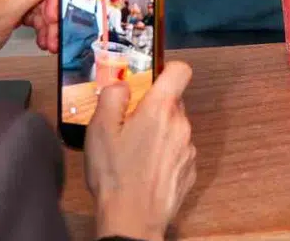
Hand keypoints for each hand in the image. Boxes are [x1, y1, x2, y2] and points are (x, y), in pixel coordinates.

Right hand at [86, 62, 196, 240]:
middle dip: (154, 107)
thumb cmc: (114, 174)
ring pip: (176, 127)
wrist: (132, 220)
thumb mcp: (99, 128)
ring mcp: (189, 149)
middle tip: (129, 124)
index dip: (166, 70)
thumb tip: (123, 86)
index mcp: (161, 109)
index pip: (181, 70)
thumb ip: (112, 96)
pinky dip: (165, 154)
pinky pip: (179, 151)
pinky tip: (146, 169)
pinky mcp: (190, 171)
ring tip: (135, 152)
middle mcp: (182, 125)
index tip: (149, 81)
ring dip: (160, 132)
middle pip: (174, 102)